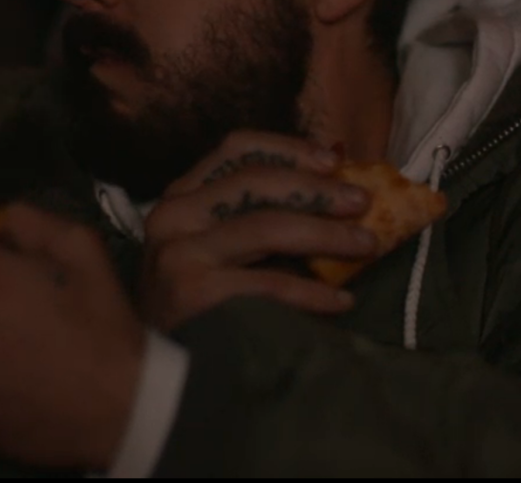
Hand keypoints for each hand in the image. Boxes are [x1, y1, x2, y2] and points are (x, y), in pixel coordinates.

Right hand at [140, 132, 376, 332]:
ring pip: (265, 226)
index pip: (236, 148)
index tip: (334, 159)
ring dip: (326, 233)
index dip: (289, 148)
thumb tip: (337, 189)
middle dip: (317, 188)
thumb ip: (258, 215)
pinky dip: (313, 292)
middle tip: (362, 201)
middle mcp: (173, 216)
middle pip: (255, 181)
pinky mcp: (193, 294)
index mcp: (181, 196)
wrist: (155, 373)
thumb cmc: (198, 304)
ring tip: (366, 244)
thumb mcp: (218, 246)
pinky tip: (341, 301)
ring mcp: (179, 254)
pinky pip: (269, 284)